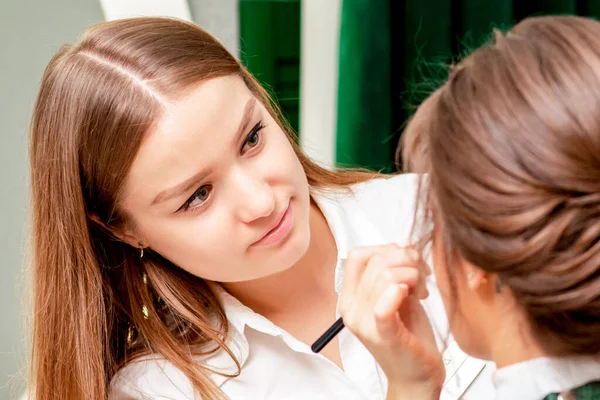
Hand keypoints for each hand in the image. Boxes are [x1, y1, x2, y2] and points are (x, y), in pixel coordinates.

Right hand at [339, 244, 444, 398]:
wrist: (416, 375)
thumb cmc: (409, 334)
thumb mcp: (398, 294)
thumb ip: (395, 269)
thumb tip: (405, 243)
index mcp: (349, 297)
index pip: (358, 255)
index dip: (385, 248)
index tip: (406, 260)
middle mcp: (351, 309)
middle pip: (376, 262)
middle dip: (407, 261)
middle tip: (422, 278)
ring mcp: (364, 323)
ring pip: (386, 276)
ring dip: (414, 276)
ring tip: (422, 291)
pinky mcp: (383, 336)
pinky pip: (383, 307)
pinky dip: (397, 293)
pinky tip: (415, 295)